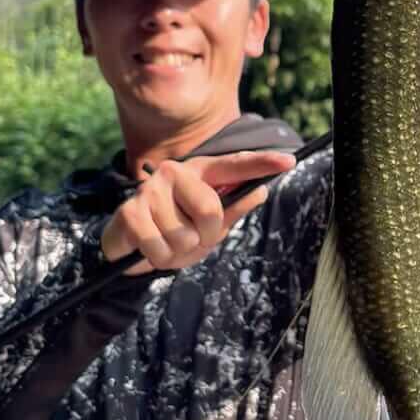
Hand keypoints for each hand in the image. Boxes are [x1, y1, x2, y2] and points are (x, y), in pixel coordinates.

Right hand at [101, 150, 296, 274]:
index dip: (261, 164)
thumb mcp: (210, 224)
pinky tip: (150, 247)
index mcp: (200, 172)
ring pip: (184, 236)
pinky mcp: (131, 212)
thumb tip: (260, 192)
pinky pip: (160, 247)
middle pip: (211, 210)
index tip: (289, 161)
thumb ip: (233, 208)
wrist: (130, 244)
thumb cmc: (175, 230)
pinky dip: (159, 257)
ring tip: (167, 242)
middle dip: (205, 236)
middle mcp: (175, 172)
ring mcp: (151, 190)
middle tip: (191, 237)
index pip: (234, 165)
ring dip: (179, 251)